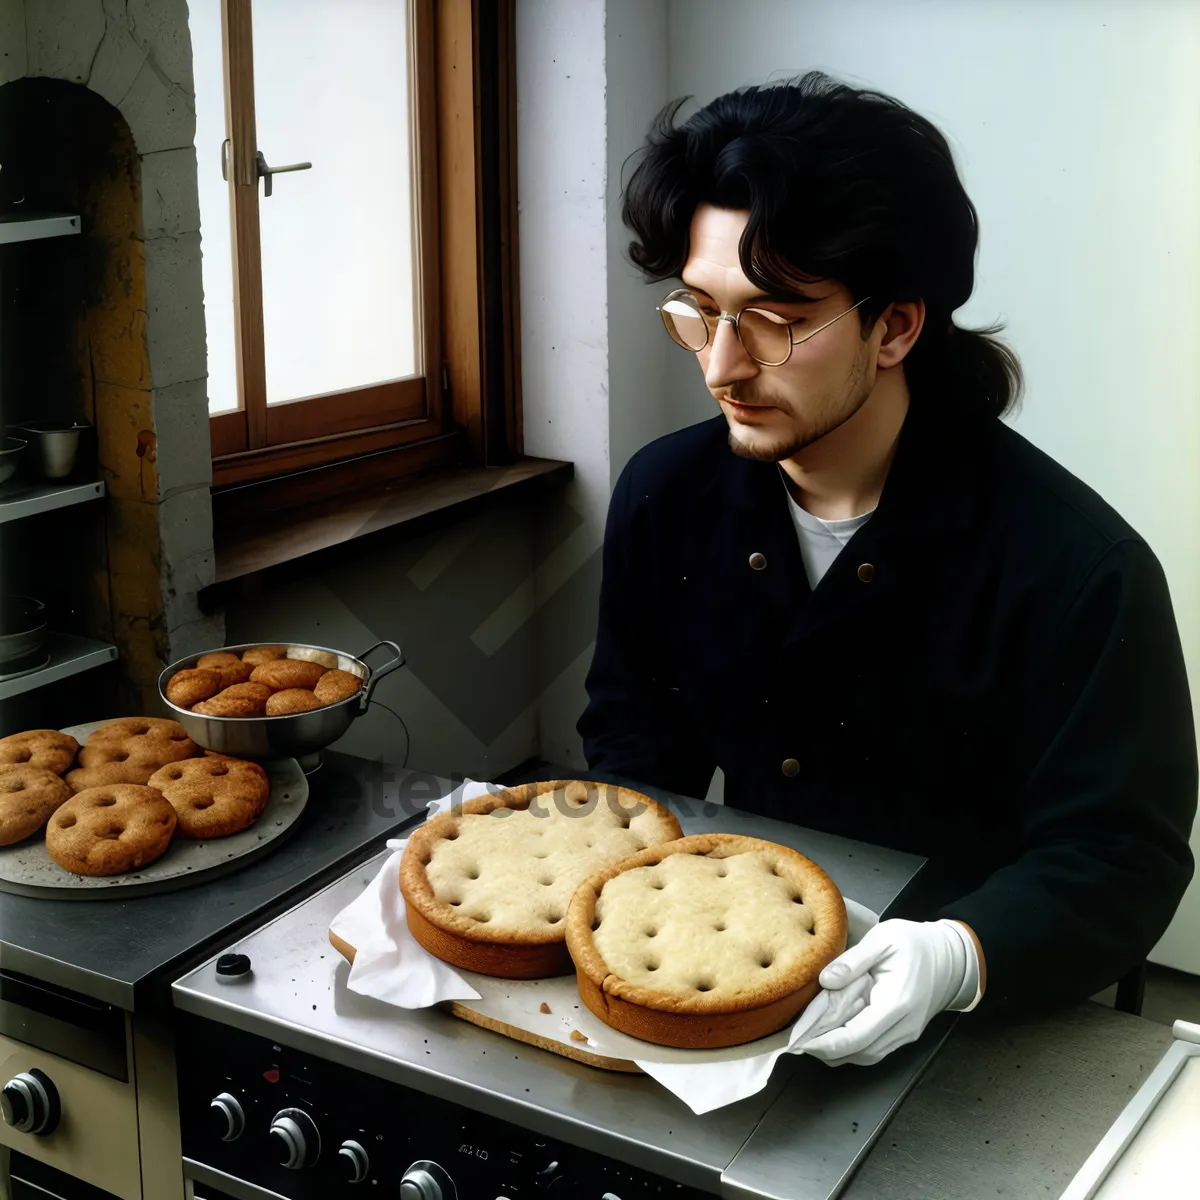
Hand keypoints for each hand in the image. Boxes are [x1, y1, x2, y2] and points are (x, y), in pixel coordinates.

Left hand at [800, 919, 978, 1066]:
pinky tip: (832, 1034)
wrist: (950, 956)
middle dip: (826, 1051)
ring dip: (838, 1051)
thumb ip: (853, 961)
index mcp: (898, 1003)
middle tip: (796, 1039)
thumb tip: (825, 980)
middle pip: (860, 1053)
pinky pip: (875, 1048)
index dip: (826, 1043)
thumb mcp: (883, 939)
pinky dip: (852, 1047)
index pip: (858, 1037)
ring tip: (809, 1037)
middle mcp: (904, 1027)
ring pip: (867, 1056)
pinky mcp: (904, 1033)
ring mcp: (906, 1033)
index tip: (801, 1040)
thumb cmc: (915, 943)